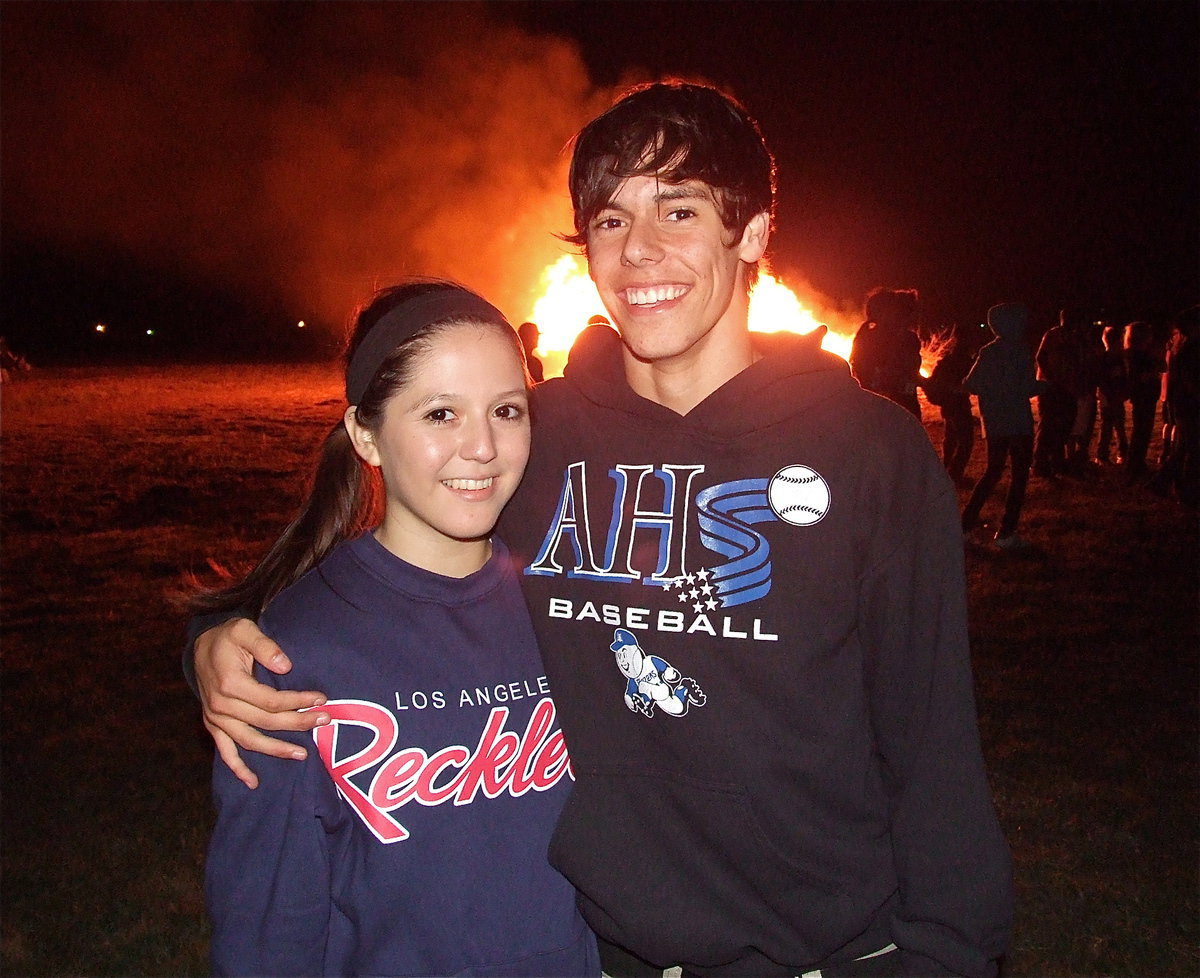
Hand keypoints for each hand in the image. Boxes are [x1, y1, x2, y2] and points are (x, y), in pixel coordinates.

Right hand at [195, 618, 329, 788]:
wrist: (201, 645)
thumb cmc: (227, 637)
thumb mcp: (244, 630)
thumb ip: (265, 646)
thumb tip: (286, 666)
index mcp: (230, 684)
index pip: (271, 700)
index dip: (298, 701)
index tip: (321, 699)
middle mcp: (221, 706)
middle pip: (266, 722)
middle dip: (298, 723)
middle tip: (324, 720)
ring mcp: (216, 718)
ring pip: (249, 741)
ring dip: (276, 749)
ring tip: (302, 754)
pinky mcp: (213, 725)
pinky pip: (225, 752)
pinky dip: (238, 769)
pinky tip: (253, 783)